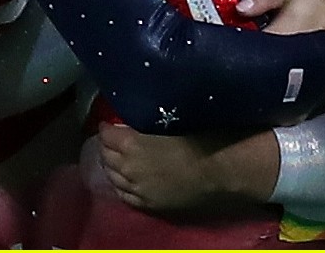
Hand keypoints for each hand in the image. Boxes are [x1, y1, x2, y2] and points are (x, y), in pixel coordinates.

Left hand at [90, 123, 277, 210]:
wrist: (219, 169)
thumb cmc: (200, 136)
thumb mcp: (169, 121)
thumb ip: (146, 122)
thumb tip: (134, 120)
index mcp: (132, 144)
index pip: (107, 136)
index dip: (106, 128)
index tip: (109, 122)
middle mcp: (128, 168)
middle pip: (106, 157)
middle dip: (106, 146)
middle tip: (111, 139)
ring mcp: (137, 189)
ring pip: (112, 177)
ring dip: (111, 165)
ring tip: (115, 158)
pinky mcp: (148, 204)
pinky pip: (124, 195)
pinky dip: (120, 185)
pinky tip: (123, 180)